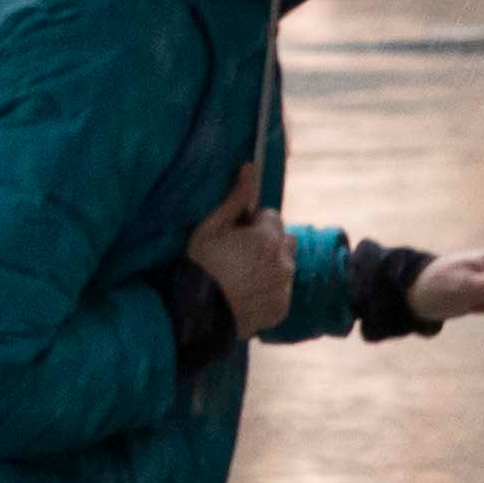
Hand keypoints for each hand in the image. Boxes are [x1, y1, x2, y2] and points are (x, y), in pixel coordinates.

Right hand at [186, 162, 293, 335]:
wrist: (198, 315)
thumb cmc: (199, 266)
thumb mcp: (211, 228)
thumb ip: (236, 198)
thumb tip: (250, 167)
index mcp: (268, 238)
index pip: (271, 216)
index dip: (252, 223)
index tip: (235, 234)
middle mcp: (283, 261)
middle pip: (284, 240)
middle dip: (268, 242)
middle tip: (240, 254)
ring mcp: (284, 287)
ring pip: (285, 265)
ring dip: (271, 265)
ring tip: (243, 276)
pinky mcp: (281, 309)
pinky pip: (282, 291)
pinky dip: (270, 290)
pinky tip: (246, 294)